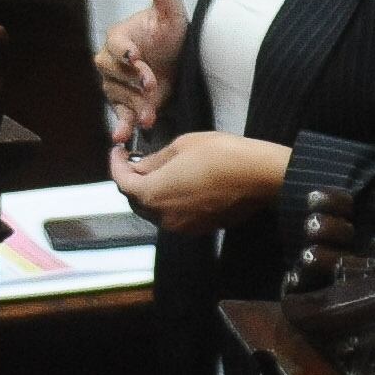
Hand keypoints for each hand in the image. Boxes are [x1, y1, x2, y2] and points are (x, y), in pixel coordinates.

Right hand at [92, 0, 189, 146]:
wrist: (180, 61)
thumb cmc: (172, 34)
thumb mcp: (172, 11)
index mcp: (119, 37)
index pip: (117, 46)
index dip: (127, 55)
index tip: (138, 60)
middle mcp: (110, 61)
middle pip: (117, 75)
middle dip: (136, 84)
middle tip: (154, 87)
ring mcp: (115, 84)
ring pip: (120, 97)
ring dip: (135, 105)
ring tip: (151, 113)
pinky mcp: (122, 104)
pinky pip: (118, 115)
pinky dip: (121, 126)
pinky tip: (122, 136)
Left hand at [107, 130, 290, 233]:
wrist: (259, 176)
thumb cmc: (221, 154)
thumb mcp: (182, 146)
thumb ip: (154, 160)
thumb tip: (140, 166)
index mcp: (154, 194)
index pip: (122, 183)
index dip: (116, 165)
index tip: (118, 152)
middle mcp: (163, 217)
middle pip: (136, 201)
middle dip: (131, 181)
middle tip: (134, 162)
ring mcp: (181, 226)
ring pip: (155, 211)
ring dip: (150, 193)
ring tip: (156, 172)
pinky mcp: (198, 228)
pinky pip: (174, 216)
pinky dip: (169, 202)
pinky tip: (178, 186)